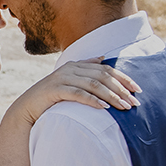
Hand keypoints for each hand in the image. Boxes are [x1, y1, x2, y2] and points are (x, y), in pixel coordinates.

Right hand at [11, 58, 140, 125]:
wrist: (27, 107)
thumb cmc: (52, 96)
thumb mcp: (70, 80)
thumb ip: (85, 68)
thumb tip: (102, 57)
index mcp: (76, 65)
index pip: (106, 69)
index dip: (123, 78)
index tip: (137, 89)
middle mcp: (70, 69)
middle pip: (102, 76)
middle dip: (121, 89)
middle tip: (134, 102)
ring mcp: (62, 78)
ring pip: (93, 85)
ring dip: (111, 96)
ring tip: (123, 107)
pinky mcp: (55, 90)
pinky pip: (78, 94)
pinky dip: (92, 100)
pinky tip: (103, 108)